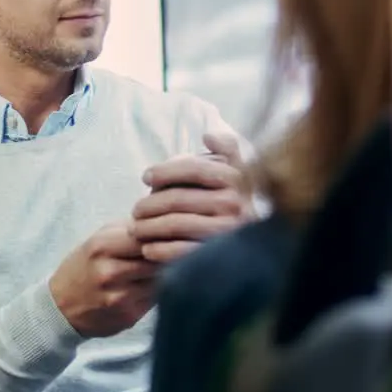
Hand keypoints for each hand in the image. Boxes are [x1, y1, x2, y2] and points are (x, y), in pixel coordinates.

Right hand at [49, 222, 158, 337]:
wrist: (61, 306)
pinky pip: (156, 299)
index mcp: (102, 246)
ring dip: (165, 275)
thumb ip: (131, 228)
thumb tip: (166, 219)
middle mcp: (110, 272)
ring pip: (161, 280)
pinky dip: (157, 292)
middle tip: (169, 255)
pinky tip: (145, 289)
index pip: (148, 236)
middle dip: (166, 256)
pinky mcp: (129, 317)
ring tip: (155, 272)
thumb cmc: (85, 266)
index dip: (162, 236)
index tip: (167, 237)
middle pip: (158, 259)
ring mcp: (120, 297)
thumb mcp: (99, 239)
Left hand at [131, 132, 253, 263]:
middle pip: (180, 198)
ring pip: (177, 223)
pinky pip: (183, 251)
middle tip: (134, 210)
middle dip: (150, 204)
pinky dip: (161, 250)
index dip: (166, 170)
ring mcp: (229, 231)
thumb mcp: (238, 172)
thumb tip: (208, 136)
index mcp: (238, 179)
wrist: (256, 251)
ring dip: (149, 227)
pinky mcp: (220, 255)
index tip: (145, 177)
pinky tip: (148, 250)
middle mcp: (237, 204)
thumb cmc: (235, 204)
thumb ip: (227, 149)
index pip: (195, 168)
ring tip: (135, 229)